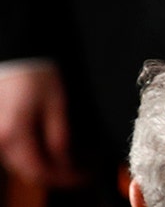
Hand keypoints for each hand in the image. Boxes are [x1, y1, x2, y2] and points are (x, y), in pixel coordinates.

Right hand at [0, 62, 81, 187]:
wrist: (19, 55)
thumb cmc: (38, 74)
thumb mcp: (56, 104)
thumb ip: (59, 135)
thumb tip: (67, 161)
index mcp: (15, 135)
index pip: (41, 170)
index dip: (66, 177)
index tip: (87, 176)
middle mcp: (2, 141)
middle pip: (30, 172)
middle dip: (59, 175)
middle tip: (85, 171)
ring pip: (23, 165)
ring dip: (48, 167)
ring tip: (75, 162)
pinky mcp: (2, 130)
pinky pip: (18, 154)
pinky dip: (37, 157)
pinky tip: (56, 152)